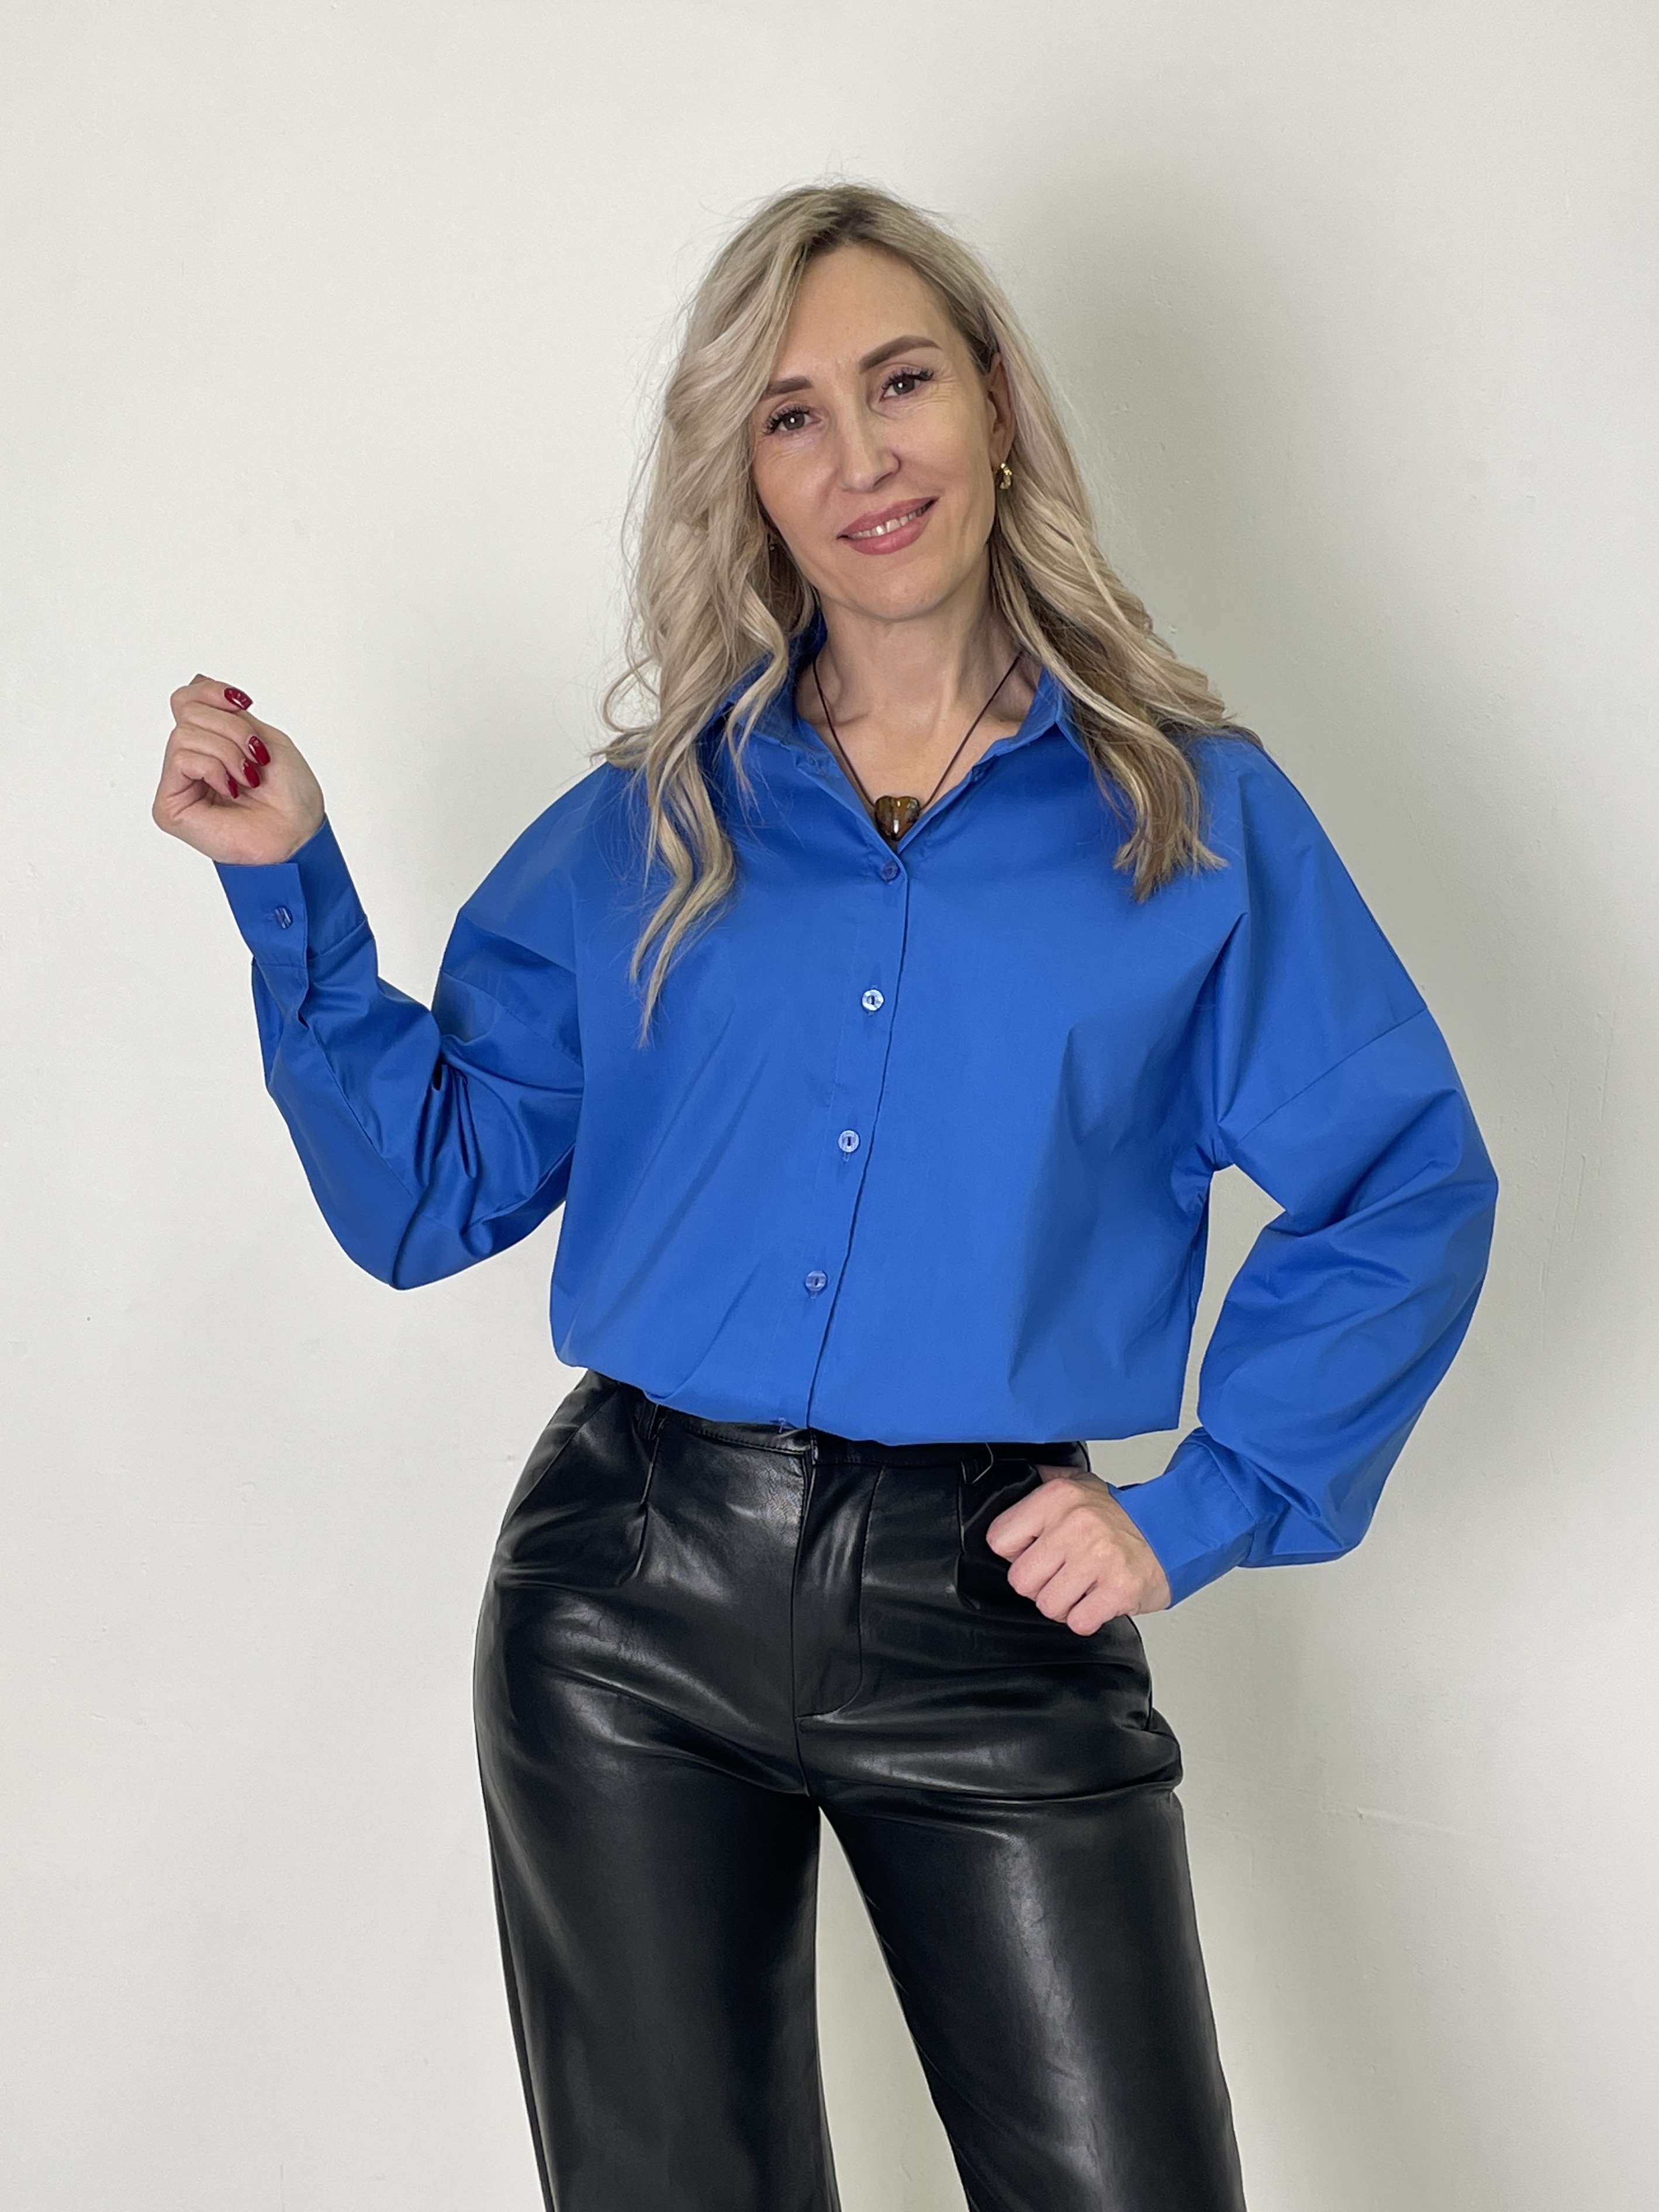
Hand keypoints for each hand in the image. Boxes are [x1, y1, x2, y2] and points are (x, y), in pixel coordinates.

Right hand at [152, 674, 323, 866]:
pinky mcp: (170, 806)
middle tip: (257, 756)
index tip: (244, 703)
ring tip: (248, 777)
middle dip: (232, 728)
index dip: (213, 692)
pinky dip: (213, 769)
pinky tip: (232, 790)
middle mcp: (191, 761)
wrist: (299, 832)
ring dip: (228, 751)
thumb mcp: (263, 735)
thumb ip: (226, 711)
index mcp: (211, 743)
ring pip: (184, 734)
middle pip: (187, 710)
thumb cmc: (290, 794)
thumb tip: (197, 681)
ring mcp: (179, 784)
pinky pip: (181, 760)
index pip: (187, 698)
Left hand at [986, 1467, 1170, 1632]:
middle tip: (1061, 1576)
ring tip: (1082, 1588)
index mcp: (1058, 1498)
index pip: (999, 1539)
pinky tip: (1097, 1600)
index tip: (1036, 1553)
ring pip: (1047, 1605)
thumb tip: (1017, 1479)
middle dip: (1039, 1585)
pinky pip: (1079, 1622)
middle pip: (1020, 1579)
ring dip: (1063, 1605)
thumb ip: (1046, 1480)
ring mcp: (1098, 1557)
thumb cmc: (1125, 1515)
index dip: (1016, 1553)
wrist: (1175, 1531)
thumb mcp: (1082, 1483)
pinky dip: (1086, 1619)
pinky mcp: (1118, 1589)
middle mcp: (1075, 1525)